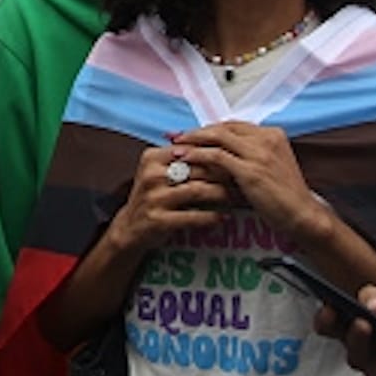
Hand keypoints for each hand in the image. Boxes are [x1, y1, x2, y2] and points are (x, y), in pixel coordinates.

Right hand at [105, 146, 236, 253]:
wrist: (130, 228)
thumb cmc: (154, 196)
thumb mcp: (160, 172)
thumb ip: (183, 159)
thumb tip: (220, 147)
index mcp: (153, 157)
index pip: (191, 149)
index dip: (216, 154)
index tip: (236, 159)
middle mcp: (152, 174)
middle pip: (197, 168)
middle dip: (225, 174)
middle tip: (244, 179)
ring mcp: (154, 197)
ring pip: (198, 190)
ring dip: (222, 195)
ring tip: (237, 198)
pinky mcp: (158, 220)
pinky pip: (193, 216)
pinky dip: (212, 217)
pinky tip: (223, 217)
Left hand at [168, 122, 326, 242]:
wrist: (302, 215)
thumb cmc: (285, 196)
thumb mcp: (269, 168)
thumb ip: (249, 156)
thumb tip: (220, 154)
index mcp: (273, 135)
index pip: (233, 125)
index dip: (210, 128)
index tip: (192, 134)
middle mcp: (267, 138)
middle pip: (223, 127)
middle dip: (197, 131)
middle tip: (177, 137)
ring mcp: (259, 153)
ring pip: (217, 138)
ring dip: (193, 141)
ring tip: (175, 146)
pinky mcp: (250, 170)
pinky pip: (216, 156)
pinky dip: (197, 155)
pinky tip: (184, 159)